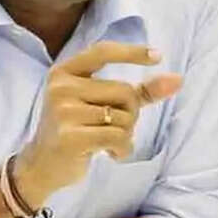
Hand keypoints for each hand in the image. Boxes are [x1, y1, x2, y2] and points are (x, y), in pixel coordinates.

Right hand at [14, 41, 181, 207]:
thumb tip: (177, 80)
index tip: (158, 56)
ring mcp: (63, 111)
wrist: (40, 166)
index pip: (103, 52)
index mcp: (64, 72)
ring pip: (124, 117)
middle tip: (113, 127)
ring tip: (106, 141)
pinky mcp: (70, 136)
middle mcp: (61, 87)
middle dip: (131, 114)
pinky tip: (110, 154)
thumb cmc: (74, 129)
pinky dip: (123, 148)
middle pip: (125, 92)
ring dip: (126, 134)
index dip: (132, 53)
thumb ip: (138, 92)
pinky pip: (118, 137)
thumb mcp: (100, 104)